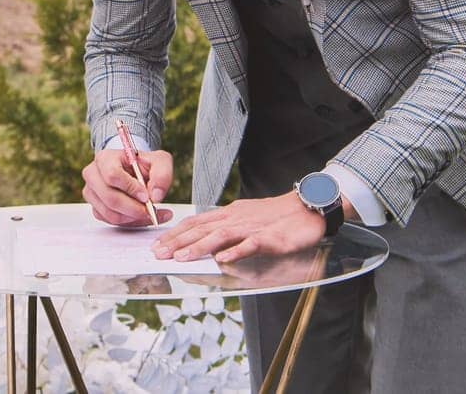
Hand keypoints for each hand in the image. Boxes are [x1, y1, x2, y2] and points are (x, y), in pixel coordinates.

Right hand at [81, 147, 173, 226]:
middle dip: (133, 208)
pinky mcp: (96, 208)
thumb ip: (162, 175)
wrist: (135, 171)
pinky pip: (111, 222)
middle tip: (150, 210)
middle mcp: (93, 175)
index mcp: (105, 158)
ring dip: (133, 218)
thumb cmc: (144, 165)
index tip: (146, 196)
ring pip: (110, 213)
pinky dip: (130, 222)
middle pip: (110, 198)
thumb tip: (155, 196)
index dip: (130, 188)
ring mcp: (92, 193)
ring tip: (151, 212)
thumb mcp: (159, 162)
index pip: (112, 175)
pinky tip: (142, 216)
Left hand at [152, 193, 324, 262]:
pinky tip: (222, 259)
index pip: (196, 222)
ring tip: (180, 257)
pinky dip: (235, 251)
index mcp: (229, 214)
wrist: (308, 206)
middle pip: (202, 228)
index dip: (175, 233)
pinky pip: (250, 244)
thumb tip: (207, 244)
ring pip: (220, 236)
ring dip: (198, 247)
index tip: (158, 243)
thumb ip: (227, 229)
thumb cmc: (276, 216)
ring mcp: (252, 227)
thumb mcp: (246, 218)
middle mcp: (236, 218)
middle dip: (177, 241)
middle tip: (158, 253)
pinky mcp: (270, 237)